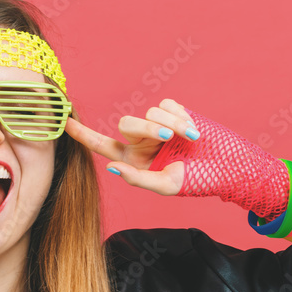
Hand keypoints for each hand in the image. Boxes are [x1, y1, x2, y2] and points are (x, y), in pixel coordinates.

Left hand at [64, 98, 199, 195]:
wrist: (227, 167)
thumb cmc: (196, 181)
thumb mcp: (165, 185)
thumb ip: (137, 178)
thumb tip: (111, 168)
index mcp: (134, 160)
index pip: (102, 146)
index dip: (83, 135)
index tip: (64, 123)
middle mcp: (142, 141)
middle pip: (127, 124)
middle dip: (149, 129)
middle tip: (169, 139)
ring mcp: (157, 126)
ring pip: (150, 113)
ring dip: (172, 125)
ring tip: (189, 140)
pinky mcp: (174, 113)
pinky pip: (167, 106)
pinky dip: (181, 117)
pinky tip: (194, 132)